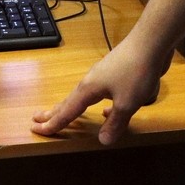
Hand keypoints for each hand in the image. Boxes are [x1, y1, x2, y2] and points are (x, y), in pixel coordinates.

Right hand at [31, 39, 165, 144]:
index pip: (67, 111)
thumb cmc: (135, 73)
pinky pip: (95, 93)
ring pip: (80, 96)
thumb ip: (115, 123)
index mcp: (88, 89)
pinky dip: (92, 104)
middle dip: (52, 112)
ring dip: (69, 107)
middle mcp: (90, 82)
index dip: (53, 124)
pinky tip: (103, 112)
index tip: (36, 130)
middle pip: (67, 101)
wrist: (149, 44)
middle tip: (35, 119)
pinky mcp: (113, 73)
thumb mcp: (127, 104)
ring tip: (61, 113)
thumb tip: (102, 141)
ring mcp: (101, 75)